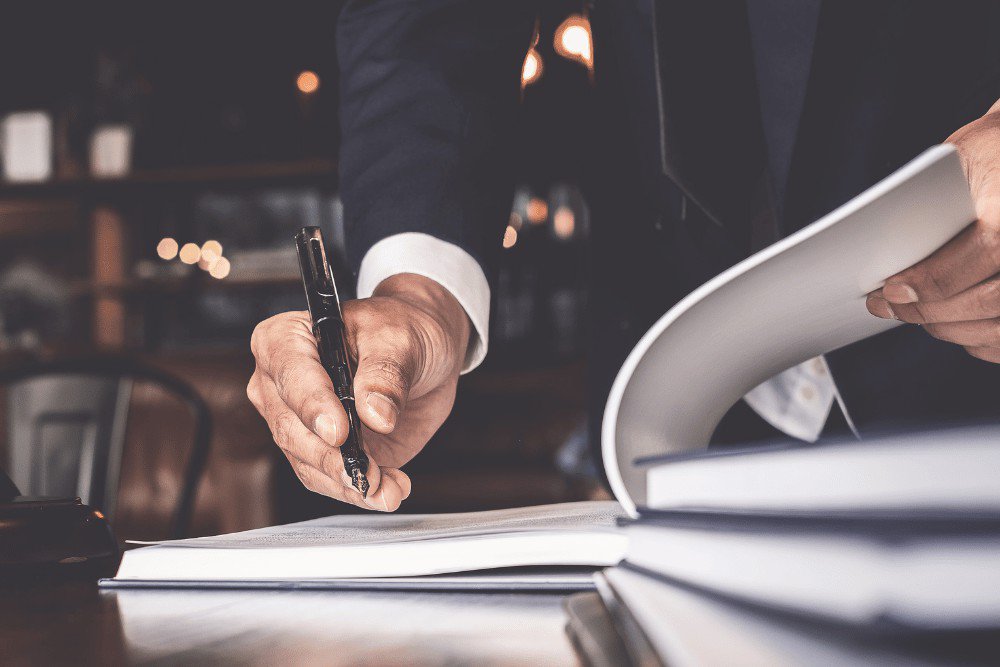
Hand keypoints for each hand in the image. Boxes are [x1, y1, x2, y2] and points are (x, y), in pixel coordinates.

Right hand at [247, 273, 469, 510]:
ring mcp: (298, 421)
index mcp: (287, 339)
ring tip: (389, 487)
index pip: (291, 375)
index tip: (339, 432)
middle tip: (369, 472)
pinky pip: (328, 480)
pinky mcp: (321, 451)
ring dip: (349, 483)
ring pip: (307, 464)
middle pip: (292, 430)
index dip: (313, 407)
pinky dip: (359, 492)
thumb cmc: (403, 330)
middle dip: (332, 459)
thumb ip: (386, 374)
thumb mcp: (401, 339)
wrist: (424, 354)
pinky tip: (390, 489)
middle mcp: (281, 383)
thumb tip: (375, 414)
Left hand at [867, 104, 999, 361]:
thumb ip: (930, 201)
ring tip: (915, 315)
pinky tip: (954, 326)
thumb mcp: (964, 158)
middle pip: (994, 299)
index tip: (891, 290)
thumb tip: (880, 247)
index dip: (936, 278)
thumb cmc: (993, 154)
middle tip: (889, 306)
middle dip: (932, 311)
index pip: (991, 249)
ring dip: (952, 328)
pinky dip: (981, 341)